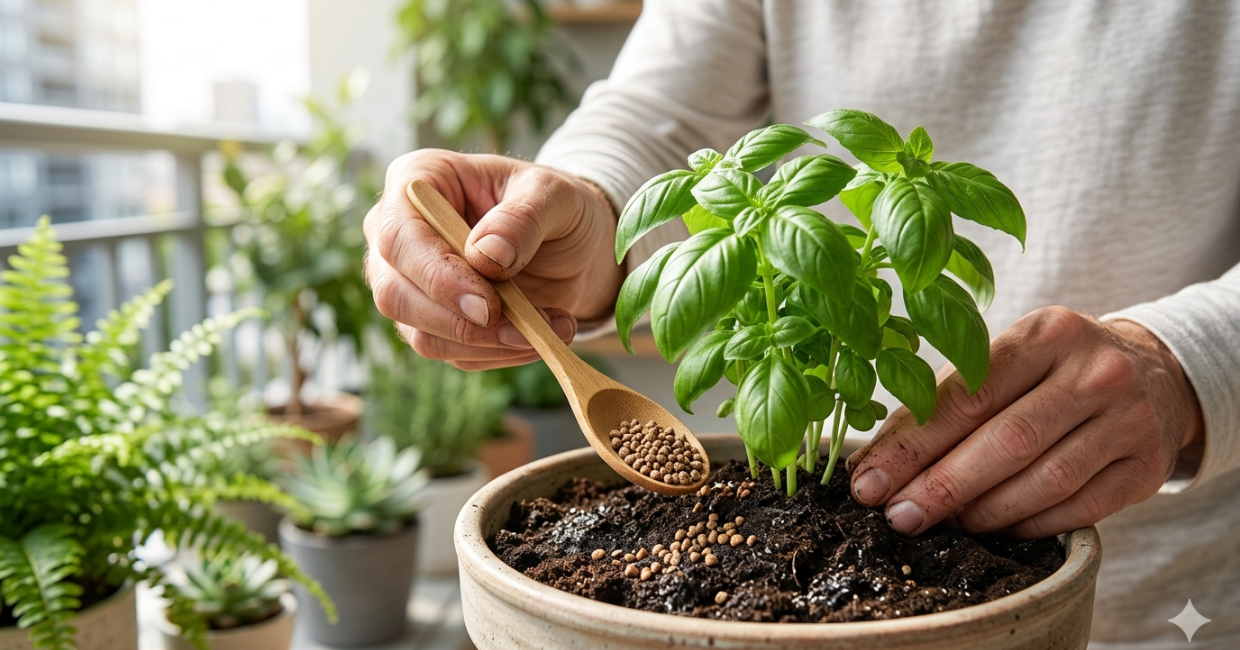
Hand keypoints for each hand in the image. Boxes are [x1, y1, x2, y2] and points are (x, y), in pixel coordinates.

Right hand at [364, 149, 622, 369]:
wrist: (572, 246)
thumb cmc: (555, 208)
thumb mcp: (555, 195)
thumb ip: (524, 217)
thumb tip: (487, 254)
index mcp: (419, 180)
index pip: (400, 235)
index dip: (438, 276)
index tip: (489, 306)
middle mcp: (398, 233)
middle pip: (396, 293)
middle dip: (462, 322)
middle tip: (525, 329)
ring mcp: (407, 282)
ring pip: (421, 333)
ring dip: (488, 344)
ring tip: (550, 329)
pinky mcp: (428, 322)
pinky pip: (449, 352)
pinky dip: (497, 353)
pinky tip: (537, 337)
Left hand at [845, 306, 1203, 538]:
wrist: (1155, 373)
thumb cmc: (1052, 368)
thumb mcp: (1005, 357)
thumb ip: (944, 399)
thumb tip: (874, 462)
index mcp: (1047, 333)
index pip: (968, 395)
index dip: (912, 444)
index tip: (869, 482)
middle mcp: (1095, 372)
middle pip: (1007, 440)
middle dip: (941, 486)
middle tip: (897, 516)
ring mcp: (1128, 420)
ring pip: (1044, 480)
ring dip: (982, 512)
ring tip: (940, 524)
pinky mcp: (1145, 467)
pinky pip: (1078, 510)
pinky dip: (1027, 524)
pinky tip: (993, 530)